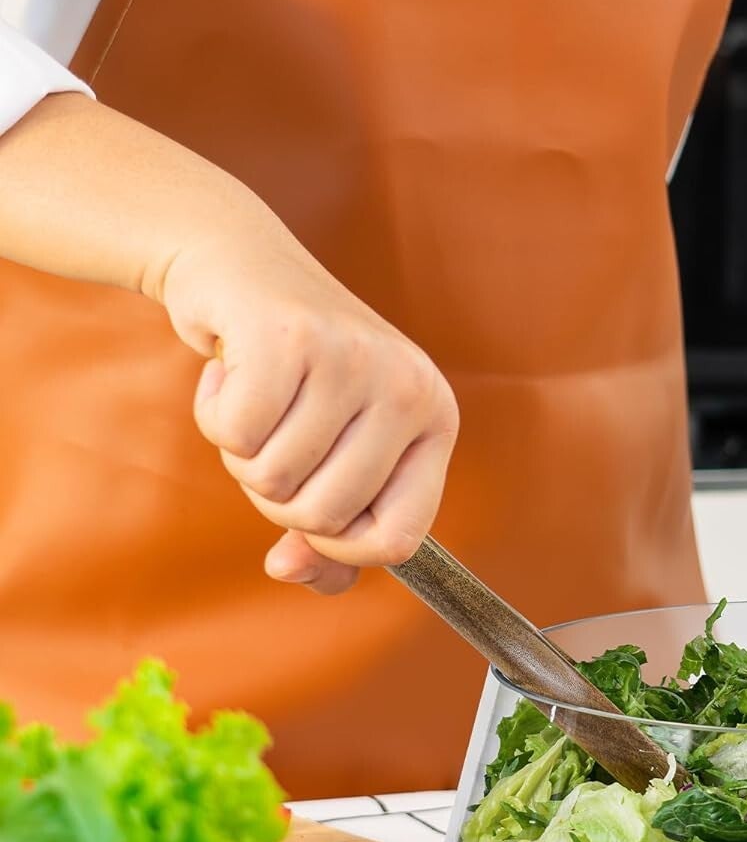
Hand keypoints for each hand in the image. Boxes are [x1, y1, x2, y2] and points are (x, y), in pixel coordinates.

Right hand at [160, 228, 458, 593]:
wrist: (241, 269)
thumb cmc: (295, 377)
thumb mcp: (330, 452)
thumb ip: (326, 531)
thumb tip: (293, 572)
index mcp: (437, 421)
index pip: (401, 537)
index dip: (340, 548)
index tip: (308, 520)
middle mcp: (410, 388)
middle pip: (327, 516)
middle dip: (277, 495)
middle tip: (275, 437)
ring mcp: (355, 358)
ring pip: (275, 478)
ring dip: (243, 452)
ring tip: (258, 399)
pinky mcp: (291, 336)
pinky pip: (237, 434)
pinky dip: (215, 414)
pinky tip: (229, 372)